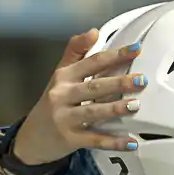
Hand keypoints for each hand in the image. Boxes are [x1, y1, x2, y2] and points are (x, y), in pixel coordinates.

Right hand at [12, 30, 148, 164]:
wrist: (32, 137)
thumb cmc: (54, 102)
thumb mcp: (60, 75)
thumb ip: (76, 52)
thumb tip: (94, 31)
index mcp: (64, 76)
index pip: (92, 62)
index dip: (114, 55)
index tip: (137, 48)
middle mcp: (62, 95)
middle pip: (93, 87)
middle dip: (117, 83)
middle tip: (141, 80)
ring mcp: (65, 118)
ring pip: (93, 112)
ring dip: (115, 109)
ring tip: (135, 105)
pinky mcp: (70, 139)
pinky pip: (94, 140)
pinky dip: (113, 142)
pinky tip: (131, 142)